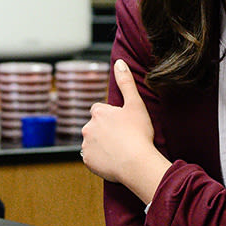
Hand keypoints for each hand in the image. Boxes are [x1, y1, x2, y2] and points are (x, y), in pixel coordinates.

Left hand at [80, 59, 172, 203]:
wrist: (136, 163)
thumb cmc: (138, 133)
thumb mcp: (135, 104)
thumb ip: (126, 82)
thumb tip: (119, 62)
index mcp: (98, 112)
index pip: (99, 110)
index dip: (111, 116)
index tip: (123, 124)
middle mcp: (88, 127)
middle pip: (95, 127)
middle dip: (105, 131)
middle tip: (123, 138)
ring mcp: (86, 145)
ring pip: (93, 142)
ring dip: (102, 145)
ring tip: (120, 150)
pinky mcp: (88, 161)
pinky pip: (93, 158)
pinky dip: (100, 159)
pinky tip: (114, 161)